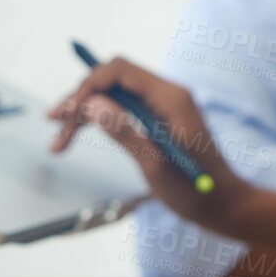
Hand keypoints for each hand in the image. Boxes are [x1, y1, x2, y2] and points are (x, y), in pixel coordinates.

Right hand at [48, 57, 241, 226]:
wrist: (223, 205)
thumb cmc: (196, 191)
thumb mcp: (156, 166)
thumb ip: (125, 132)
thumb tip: (92, 104)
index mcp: (170, 97)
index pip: (119, 71)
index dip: (88, 86)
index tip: (67, 114)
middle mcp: (166, 94)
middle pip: (112, 81)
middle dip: (80, 100)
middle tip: (52, 125)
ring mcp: (162, 106)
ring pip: (113, 95)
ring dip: (84, 113)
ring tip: (57, 141)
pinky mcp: (157, 119)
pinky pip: (122, 109)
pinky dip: (99, 121)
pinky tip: (76, 135)